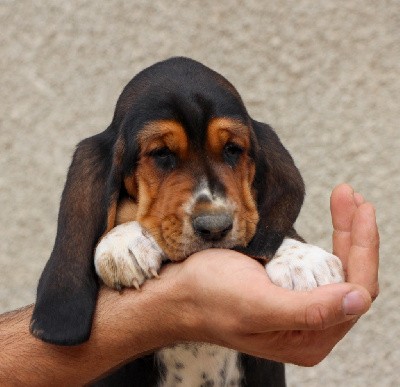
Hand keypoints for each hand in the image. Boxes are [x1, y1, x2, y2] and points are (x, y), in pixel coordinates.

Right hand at [165, 184, 378, 365]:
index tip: (361, 210)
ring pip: (338, 266)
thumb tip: (358, 300)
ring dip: (344, 231)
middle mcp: (309, 325)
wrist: (177, 290)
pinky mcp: (286, 286)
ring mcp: (298, 304)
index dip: (364, 250)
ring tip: (345, 200)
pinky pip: (319, 262)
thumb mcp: (256, 304)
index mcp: (308, 337)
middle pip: (350, 276)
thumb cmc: (208, 297)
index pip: (356, 292)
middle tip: (353, 198)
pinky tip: (331, 219)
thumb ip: (309, 310)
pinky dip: (328, 236)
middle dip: (355, 234)